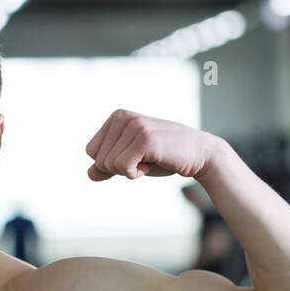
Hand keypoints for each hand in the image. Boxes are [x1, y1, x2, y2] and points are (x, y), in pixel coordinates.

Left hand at [85, 110, 217, 181]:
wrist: (199, 154)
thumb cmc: (164, 157)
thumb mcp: (131, 161)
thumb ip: (108, 166)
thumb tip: (90, 174)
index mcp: (117, 116)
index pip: (91, 152)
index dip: (111, 163)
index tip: (135, 156)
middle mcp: (123, 116)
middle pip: (98, 159)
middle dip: (120, 169)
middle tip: (145, 158)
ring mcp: (134, 125)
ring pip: (108, 165)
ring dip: (130, 171)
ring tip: (151, 158)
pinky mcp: (144, 138)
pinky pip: (121, 168)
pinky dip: (135, 174)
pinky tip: (153, 162)